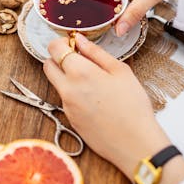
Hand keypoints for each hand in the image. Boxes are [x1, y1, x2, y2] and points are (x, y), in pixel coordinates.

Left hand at [43, 33, 183, 183]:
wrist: (135, 143)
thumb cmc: (133, 106)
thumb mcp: (120, 71)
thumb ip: (96, 52)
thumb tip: (79, 39)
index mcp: (79, 72)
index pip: (54, 48)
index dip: (62, 42)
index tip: (74, 43)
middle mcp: (66, 89)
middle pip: (48, 65)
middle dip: (59, 58)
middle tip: (80, 59)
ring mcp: (66, 106)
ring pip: (56, 83)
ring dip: (66, 77)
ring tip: (93, 81)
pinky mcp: (69, 120)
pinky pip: (65, 100)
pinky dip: (74, 94)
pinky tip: (95, 99)